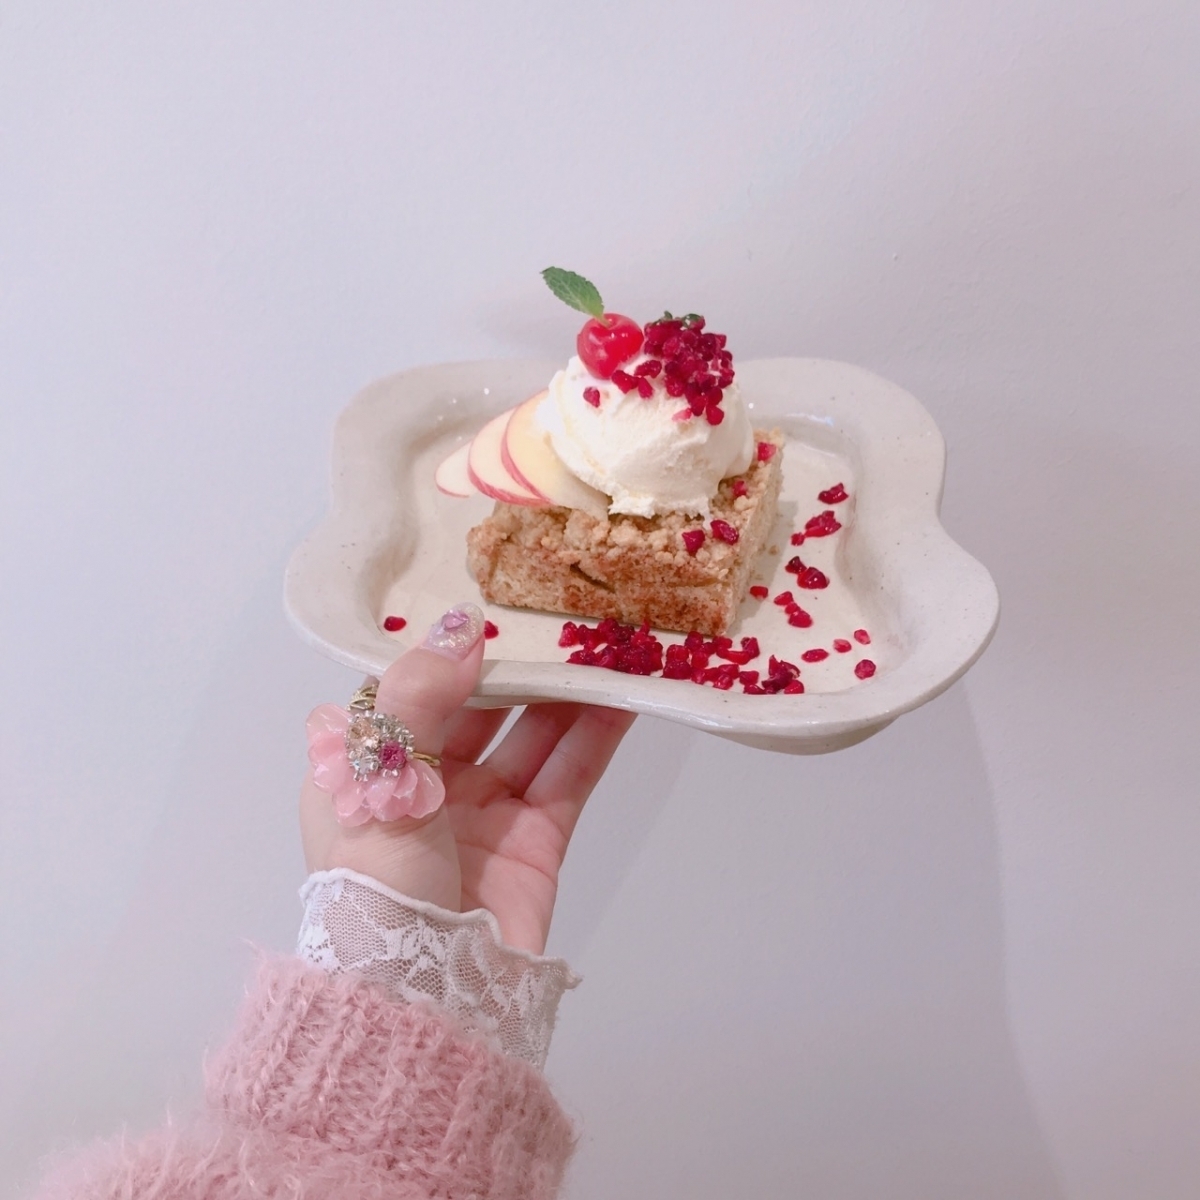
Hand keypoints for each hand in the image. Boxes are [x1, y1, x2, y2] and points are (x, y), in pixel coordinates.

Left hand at [300, 604, 633, 954]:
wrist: (423, 1004)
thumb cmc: (376, 888)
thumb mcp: (379, 780)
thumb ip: (419, 696)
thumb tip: (463, 625)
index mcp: (365, 768)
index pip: (407, 688)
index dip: (446, 645)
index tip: (488, 598)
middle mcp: (423, 785)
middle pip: (477, 706)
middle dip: (517, 662)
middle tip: (558, 612)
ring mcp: (484, 812)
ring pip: (530, 734)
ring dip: (564, 691)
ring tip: (601, 640)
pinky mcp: (536, 839)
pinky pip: (568, 773)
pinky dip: (596, 733)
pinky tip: (621, 692)